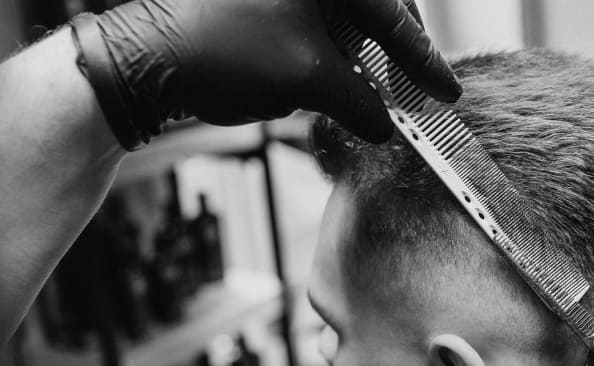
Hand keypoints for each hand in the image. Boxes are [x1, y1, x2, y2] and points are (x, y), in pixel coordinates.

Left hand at [74, 0, 459, 147]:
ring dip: (362, 58)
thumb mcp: (309, 80)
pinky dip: (331, 55)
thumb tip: (386, 126)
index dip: (424, 60)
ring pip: (342, 20)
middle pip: (372, 8)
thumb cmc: (225, 52)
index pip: (391, 15)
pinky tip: (337, 85)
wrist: (145, 60)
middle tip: (417, 89)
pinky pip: (313, 26)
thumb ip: (362, 103)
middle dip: (395, 51)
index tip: (448, 91)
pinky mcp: (262, 6)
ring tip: (377, 95)